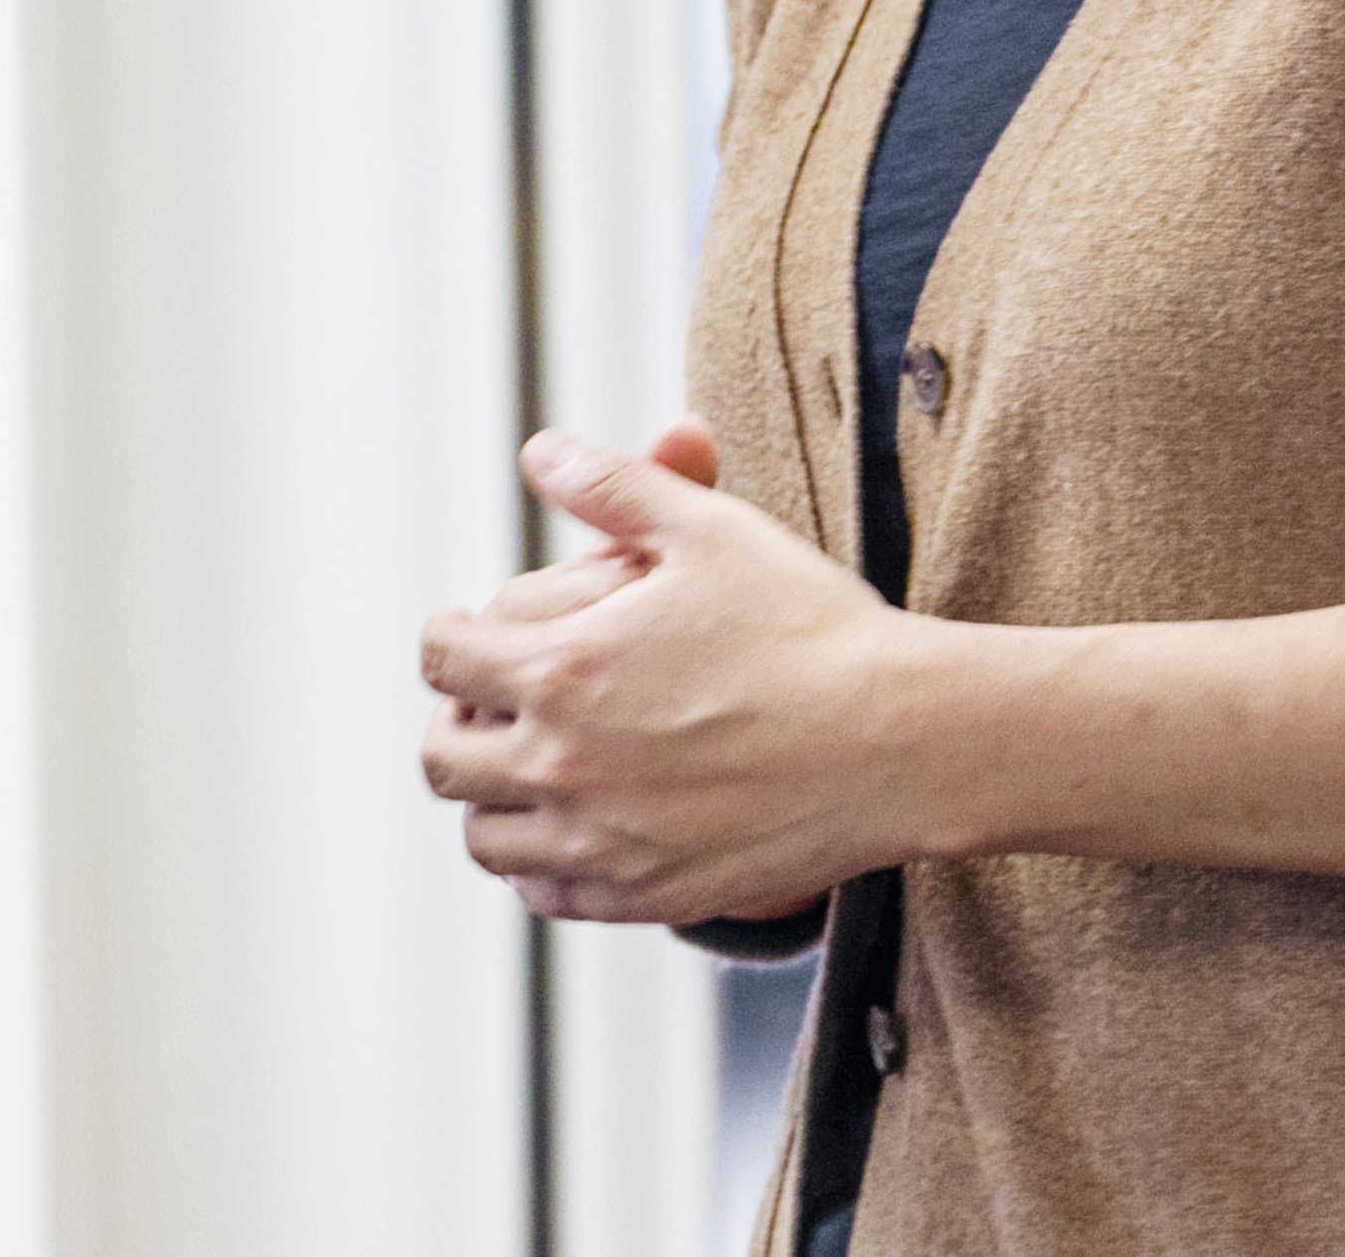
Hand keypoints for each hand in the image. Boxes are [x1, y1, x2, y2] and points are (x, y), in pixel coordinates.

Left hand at [419, 419, 915, 925]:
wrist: (901, 739)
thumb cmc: (814, 628)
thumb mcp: (715, 532)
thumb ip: (617, 487)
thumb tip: (541, 451)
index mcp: (563, 668)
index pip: (444, 657)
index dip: (446, 633)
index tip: (463, 628)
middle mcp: (561, 764)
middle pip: (443, 757)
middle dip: (456, 719)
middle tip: (488, 702)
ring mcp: (600, 840)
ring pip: (484, 835)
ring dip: (490, 797)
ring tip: (529, 767)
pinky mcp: (645, 893)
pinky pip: (548, 894)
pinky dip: (542, 863)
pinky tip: (577, 828)